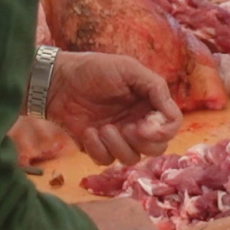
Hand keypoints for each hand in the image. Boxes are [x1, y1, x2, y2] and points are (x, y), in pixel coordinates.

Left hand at [47, 51, 181, 164]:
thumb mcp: (129, 69)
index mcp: (149, 103)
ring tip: (103, 128)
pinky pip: (106, 161)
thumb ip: (155, 87)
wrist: (58, 80)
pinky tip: (88, 130)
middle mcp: (137, 122)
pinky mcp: (97, 147)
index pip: (171, 125)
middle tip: (127, 128)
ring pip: (132, 159)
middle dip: (143, 142)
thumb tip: (171, 112)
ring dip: (118, 146)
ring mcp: (118, 137)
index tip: (145, 126)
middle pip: (157, 148)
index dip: (163, 131)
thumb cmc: (94, 69)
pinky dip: (98, 148)